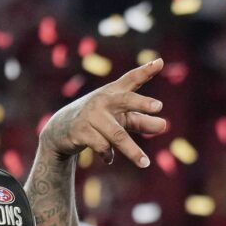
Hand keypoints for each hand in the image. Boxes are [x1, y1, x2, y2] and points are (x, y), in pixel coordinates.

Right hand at [42, 58, 168, 167]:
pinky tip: (109, 159)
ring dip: (132, 151)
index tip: (160, 62)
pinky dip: (108, 154)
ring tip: (145, 163)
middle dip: (142, 103)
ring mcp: (92, 115)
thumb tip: (164, 125)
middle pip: (126, 100)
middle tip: (158, 106)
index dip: (146, 71)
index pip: (132, 79)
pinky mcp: (82, 131)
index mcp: (114, 93)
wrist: (61, 128)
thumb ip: (140, 119)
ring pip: (117, 135)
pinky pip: (102, 146)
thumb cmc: (98, 119)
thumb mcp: (118, 116)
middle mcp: (104, 100)